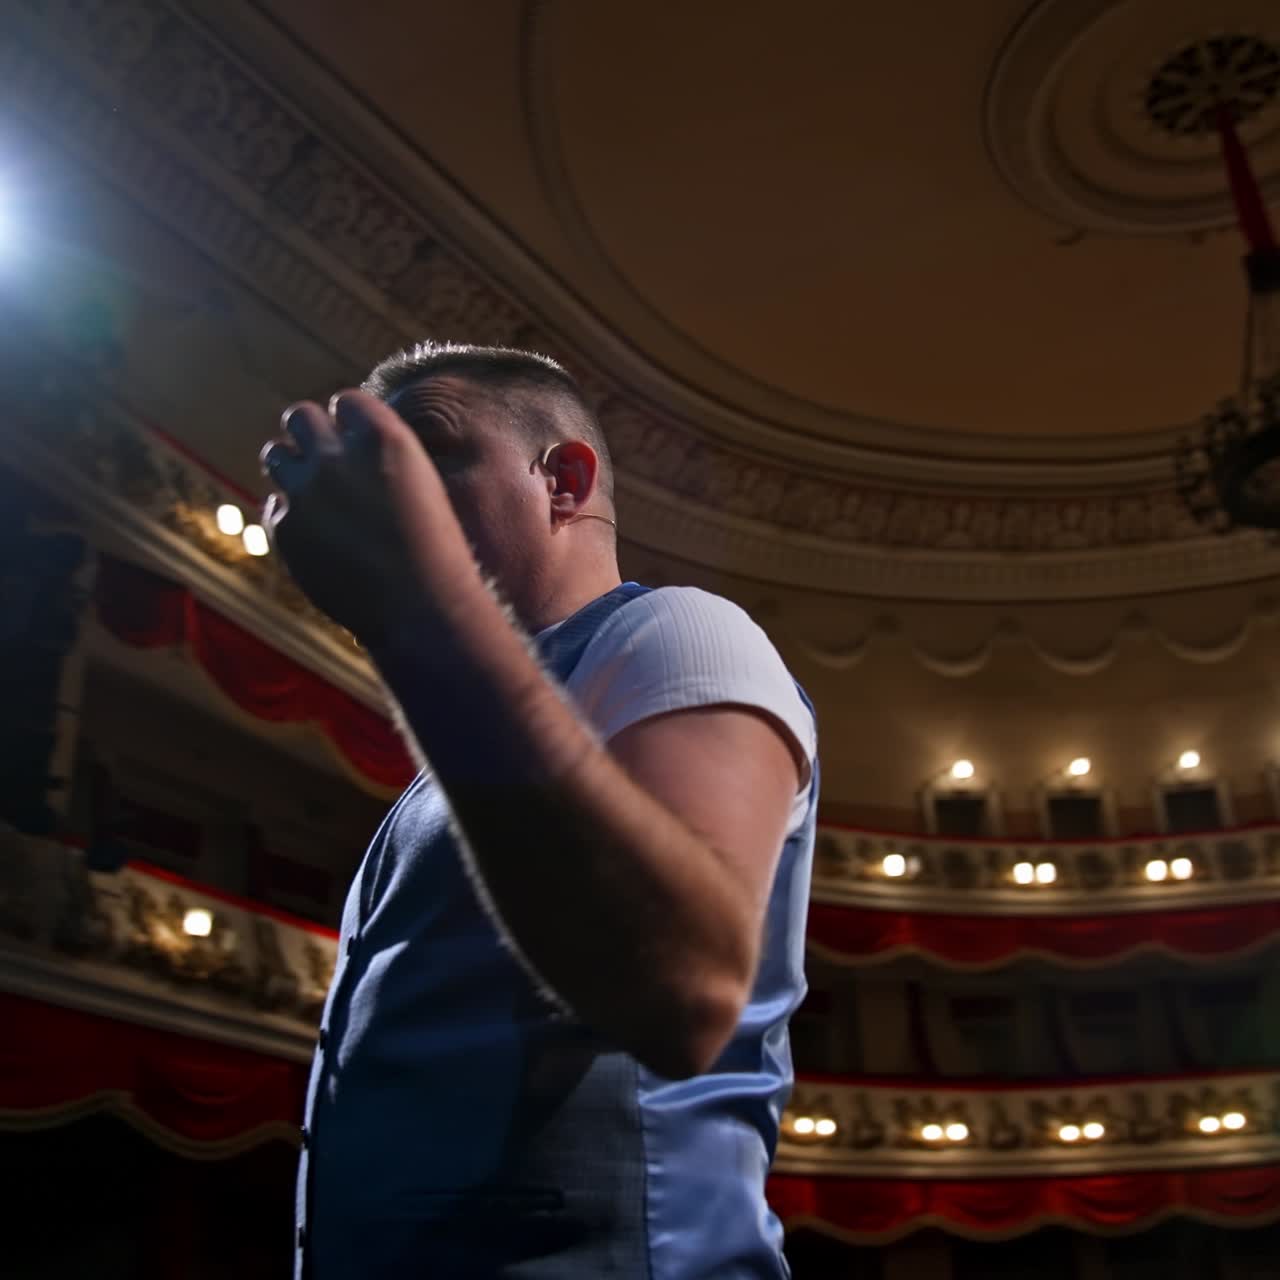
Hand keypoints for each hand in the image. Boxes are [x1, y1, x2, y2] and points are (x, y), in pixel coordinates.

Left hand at [259, 390, 480, 642]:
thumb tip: (346, 443)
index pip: (346, 401)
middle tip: (323, 456)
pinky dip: (291, 515)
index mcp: (383, 437)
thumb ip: (381, 455)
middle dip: (311, 433)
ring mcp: (306, 492)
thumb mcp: (422, 485)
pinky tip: (318, 534)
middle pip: (301, 416)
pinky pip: (274, 505)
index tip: (355, 438)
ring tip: (311, 489)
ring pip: (275, 453)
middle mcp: (337, 456)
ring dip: (292, 465)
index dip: (350, 420)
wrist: (420, 610)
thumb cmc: (436, 551)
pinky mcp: (285, 530)